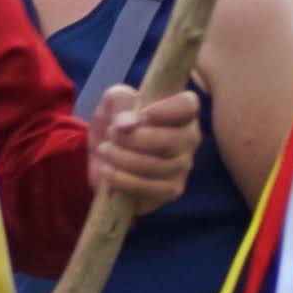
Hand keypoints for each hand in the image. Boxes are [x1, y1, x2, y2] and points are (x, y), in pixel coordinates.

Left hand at [88, 88, 201, 214]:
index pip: (188, 105)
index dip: (167, 110)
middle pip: (176, 139)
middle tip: (111, 133)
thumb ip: (120, 103)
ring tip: (104, 150)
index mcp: (180, 111)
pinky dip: (127, 181)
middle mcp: (187, 138)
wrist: (104, 153)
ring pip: (163, 166)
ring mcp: (182, 166)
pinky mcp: (171, 189)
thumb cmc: (116, 120)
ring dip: (127, 159)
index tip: (143, 115)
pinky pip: (155, 189)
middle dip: (138, 138)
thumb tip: (127, 124)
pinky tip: (108, 171)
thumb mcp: (112, 103)